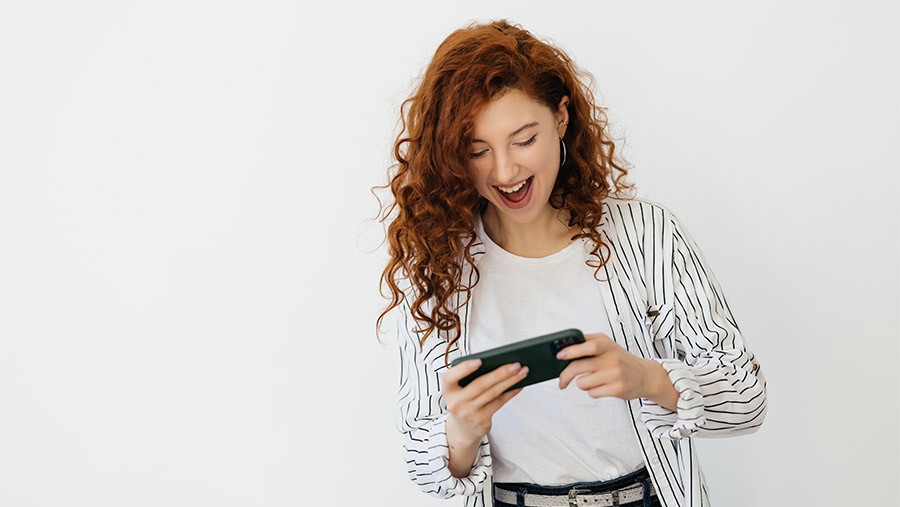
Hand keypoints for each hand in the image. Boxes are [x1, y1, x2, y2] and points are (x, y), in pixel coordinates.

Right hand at [441, 358, 527, 475]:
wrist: (462, 428)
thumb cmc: (464, 400)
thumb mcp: (459, 390)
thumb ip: (470, 377)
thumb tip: (499, 363)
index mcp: (448, 390)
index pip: (450, 377)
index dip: (464, 369)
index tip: (479, 361)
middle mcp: (456, 402)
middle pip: (480, 384)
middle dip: (500, 373)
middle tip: (516, 364)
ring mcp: (468, 413)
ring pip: (493, 393)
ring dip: (511, 381)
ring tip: (523, 371)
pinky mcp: (481, 420)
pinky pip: (499, 402)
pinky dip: (511, 392)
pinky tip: (519, 384)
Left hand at [557, 333, 677, 409]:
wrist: (646, 376)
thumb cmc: (621, 359)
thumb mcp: (608, 345)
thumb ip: (588, 342)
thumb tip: (563, 348)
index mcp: (607, 344)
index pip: (588, 345)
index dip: (571, 350)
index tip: (559, 356)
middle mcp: (612, 358)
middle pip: (579, 367)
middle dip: (565, 375)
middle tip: (561, 380)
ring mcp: (616, 374)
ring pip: (583, 383)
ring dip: (582, 384)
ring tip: (592, 381)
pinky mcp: (618, 389)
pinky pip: (592, 393)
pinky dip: (592, 391)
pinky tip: (602, 386)